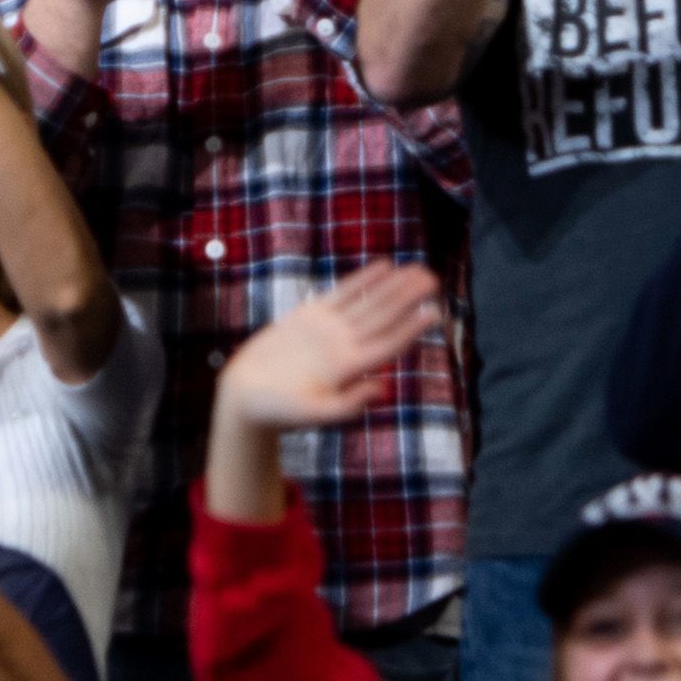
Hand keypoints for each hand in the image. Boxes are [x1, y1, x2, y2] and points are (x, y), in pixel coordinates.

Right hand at [213, 262, 445, 440]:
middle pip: (384, 318)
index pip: (387, 345)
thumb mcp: (310, 414)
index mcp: (348, 369)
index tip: (435, 312)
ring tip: (418, 269)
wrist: (245, 397)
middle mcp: (344, 347)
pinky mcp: (310, 317)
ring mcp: (329, 330)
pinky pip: (342, 293)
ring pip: (368, 303)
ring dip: (393, 286)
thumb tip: (385, 388)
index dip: (411, 328)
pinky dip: (363, 280)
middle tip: (433, 278)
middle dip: (408, 298)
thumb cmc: (276, 412)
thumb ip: (347, 405)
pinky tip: (384, 266)